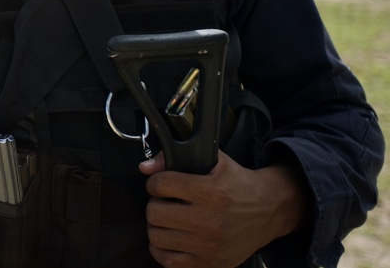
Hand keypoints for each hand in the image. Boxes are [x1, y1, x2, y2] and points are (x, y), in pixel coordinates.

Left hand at [140, 151, 307, 267]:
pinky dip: (162, 250)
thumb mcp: (214, 161)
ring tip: (168, 220)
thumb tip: (145, 167)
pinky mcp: (210, 263)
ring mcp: (210, 246)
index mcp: (211, 192)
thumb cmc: (239, 184)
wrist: (269, 211)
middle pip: (155, 213)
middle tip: (164, 203)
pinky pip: (168, 261)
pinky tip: (171, 239)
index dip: (155, 183)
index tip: (161, 185)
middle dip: (155, 204)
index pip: (161, 185)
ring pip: (157, 237)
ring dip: (157, 226)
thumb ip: (175, 158)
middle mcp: (210, 221)